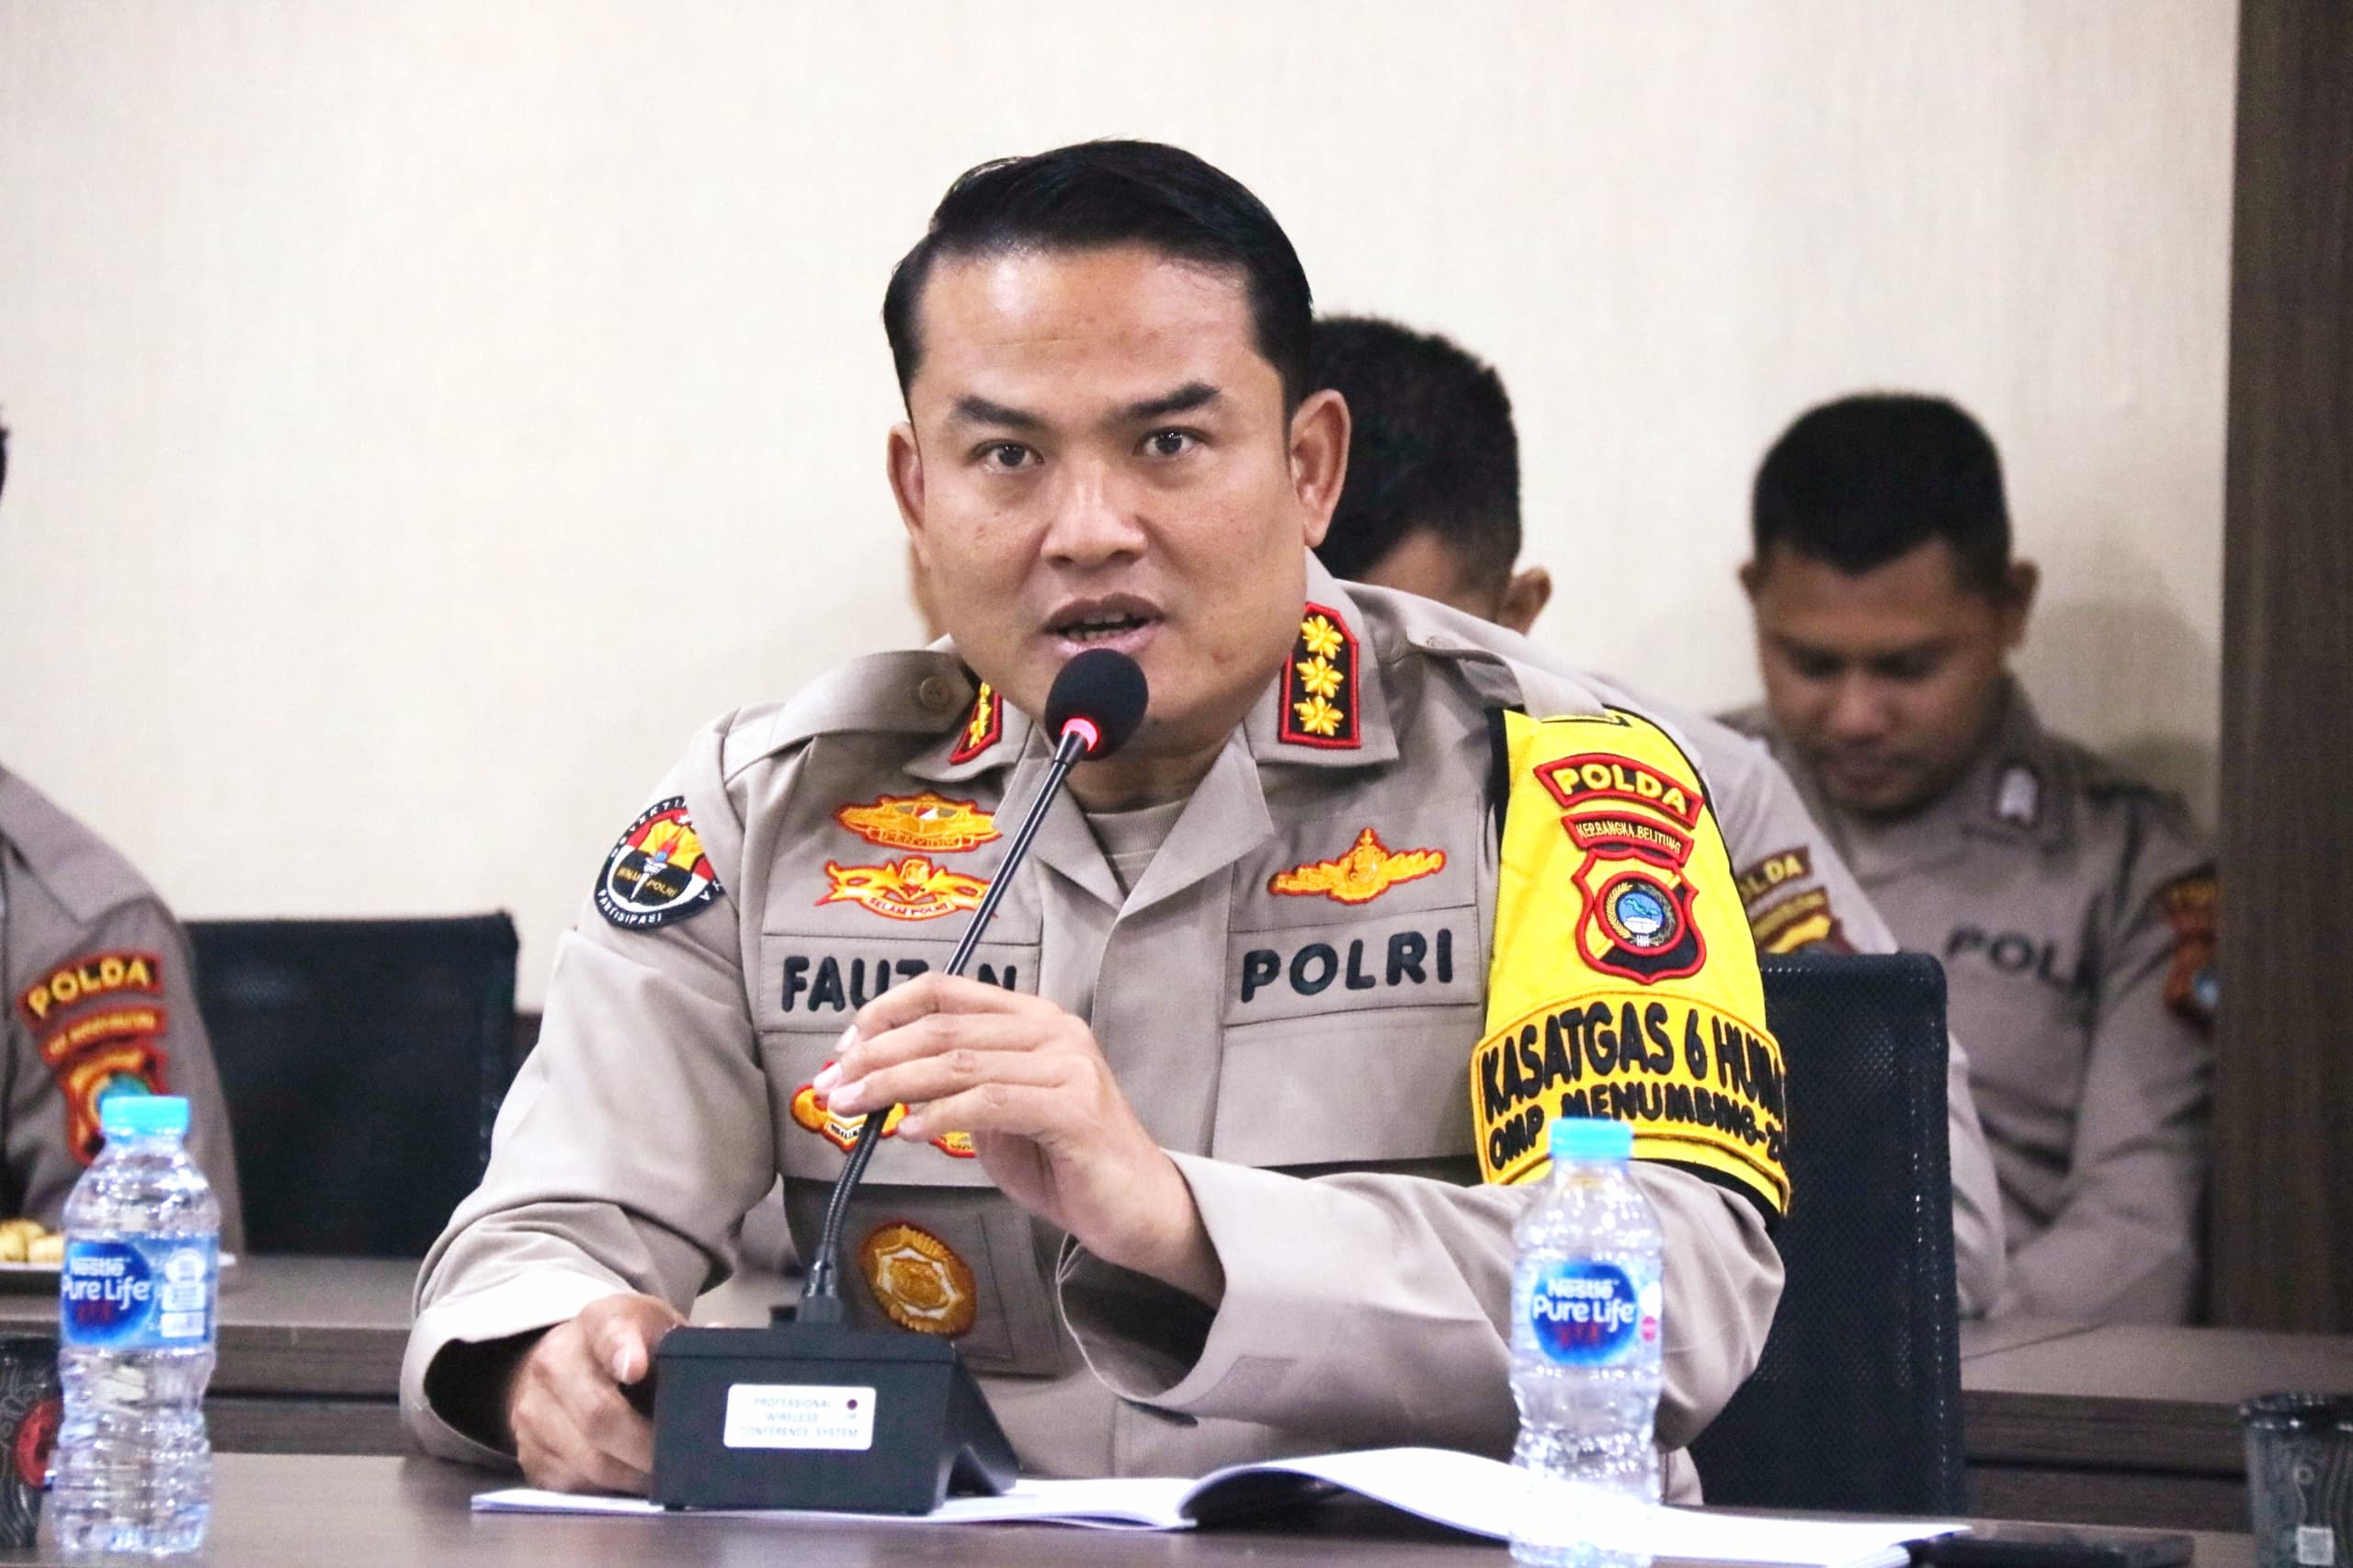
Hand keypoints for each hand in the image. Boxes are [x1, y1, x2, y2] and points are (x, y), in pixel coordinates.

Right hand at [504, 1292, 685, 1493]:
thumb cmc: (630, 1347)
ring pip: (589, 1459)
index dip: (622, 1349)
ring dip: (632, 1475)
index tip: (636, 1368)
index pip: (609, 1332)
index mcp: (599, 1320)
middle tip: (678, 1461)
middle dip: (645, 1446)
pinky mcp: (527, 1452)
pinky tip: (632, 1480)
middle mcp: (555, 1359)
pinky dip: (610, 1488)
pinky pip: (574, 1483)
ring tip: (662, 1475)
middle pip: (599, 1414)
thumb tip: (722, 1335)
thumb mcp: (658, 1329)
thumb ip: (689, 1338)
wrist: (566, 1361)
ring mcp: (533, 1408)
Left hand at [816, 973, 1223, 1304]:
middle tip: (832, 1085)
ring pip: (959, 1060)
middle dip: (875, 1053)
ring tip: (854, 1107)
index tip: (844, 1046)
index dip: (886, 1011)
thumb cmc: (1069, 1164)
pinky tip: (909, 1132)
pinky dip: (941, 1114)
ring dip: (893, 1083)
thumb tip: (888, 1082)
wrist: (1141, 1210)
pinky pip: (990, 1102)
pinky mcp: (1074, 1109)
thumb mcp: (1000, 1116)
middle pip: (943, 1025)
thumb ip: (957, 1089)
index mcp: (1033, 1019)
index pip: (947, 990)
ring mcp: (1068, 1065)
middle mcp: (1053, 1030)